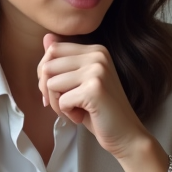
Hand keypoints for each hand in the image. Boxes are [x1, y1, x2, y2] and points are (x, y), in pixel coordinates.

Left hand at [37, 33, 146, 159]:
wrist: (125, 134)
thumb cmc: (99, 111)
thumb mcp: (79, 82)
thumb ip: (64, 60)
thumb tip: (46, 36)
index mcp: (96, 50)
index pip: (53, 50)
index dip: (46, 73)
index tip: (57, 92)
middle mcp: (98, 55)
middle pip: (48, 66)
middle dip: (48, 91)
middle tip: (65, 104)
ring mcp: (97, 71)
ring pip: (51, 83)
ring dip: (57, 103)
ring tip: (75, 110)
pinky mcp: (94, 89)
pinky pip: (61, 100)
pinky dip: (67, 113)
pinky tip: (83, 116)